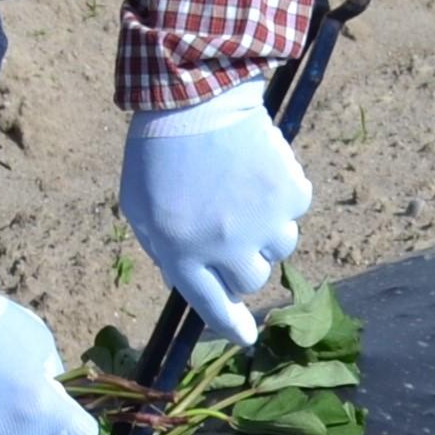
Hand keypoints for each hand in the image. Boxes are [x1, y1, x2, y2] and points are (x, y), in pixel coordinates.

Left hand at [118, 83, 313, 344]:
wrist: (194, 97)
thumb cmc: (157, 151)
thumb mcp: (139, 207)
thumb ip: (165, 249)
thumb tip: (192, 279)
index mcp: (182, 251)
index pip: (212, 307)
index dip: (231, 326)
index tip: (246, 337)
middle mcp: (226, 246)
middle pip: (251, 281)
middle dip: (242, 262)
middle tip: (230, 229)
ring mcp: (262, 221)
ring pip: (279, 247)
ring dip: (264, 229)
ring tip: (239, 191)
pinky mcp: (290, 194)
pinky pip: (294, 209)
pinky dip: (281, 195)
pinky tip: (256, 169)